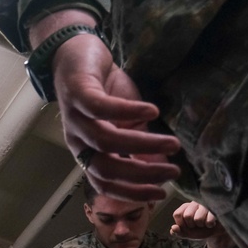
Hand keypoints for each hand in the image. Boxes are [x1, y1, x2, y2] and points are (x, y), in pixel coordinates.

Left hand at [37, 14, 181, 200]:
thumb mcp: (126, 123)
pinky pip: (100, 108)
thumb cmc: (104, 91)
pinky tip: (152, 113)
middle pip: (104, 168)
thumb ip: (138, 146)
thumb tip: (160, 168)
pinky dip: (126, 112)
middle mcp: (78, 141)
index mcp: (87, 152)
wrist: (77, 54)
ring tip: (171, 144)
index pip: (104, 183)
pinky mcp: (78, 94)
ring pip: (105, 141)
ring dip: (141, 146)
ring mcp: (75, 118)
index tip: (162, 194)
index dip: (131, 192)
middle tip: (173, 171)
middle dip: (140, 174)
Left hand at [170, 201, 220, 238]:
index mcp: (185, 207)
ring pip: (198, 218)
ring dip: (201, 225)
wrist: (215, 231)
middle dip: (192, 225)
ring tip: (204, 223)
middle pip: (187, 216)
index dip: (181, 224)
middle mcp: (195, 203)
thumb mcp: (186, 233)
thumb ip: (177, 232)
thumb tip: (173, 228)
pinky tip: (212, 223)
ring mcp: (206, 204)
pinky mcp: (216, 208)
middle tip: (197, 225)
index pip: (177, 214)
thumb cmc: (199, 230)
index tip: (187, 226)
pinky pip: (209, 220)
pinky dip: (209, 225)